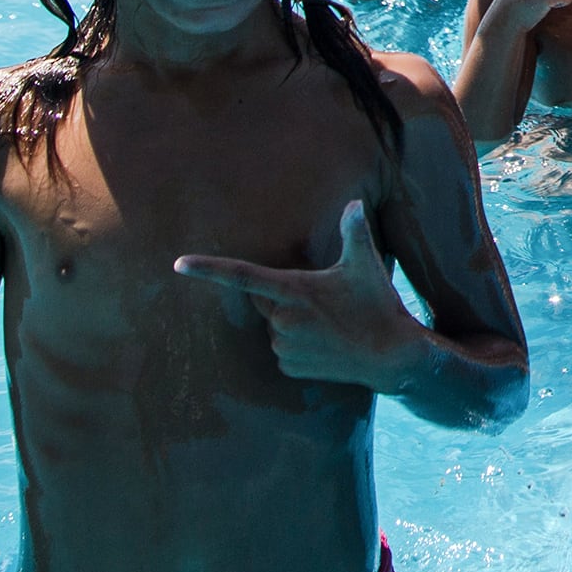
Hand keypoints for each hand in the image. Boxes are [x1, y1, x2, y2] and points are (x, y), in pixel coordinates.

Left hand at [176, 200, 415, 391]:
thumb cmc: (378, 304)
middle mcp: (283, 320)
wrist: (391, 355)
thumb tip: (354, 203)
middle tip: (322, 297)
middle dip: (282, 295)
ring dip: (292, 320)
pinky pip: (283, 350)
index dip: (208, 269)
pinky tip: (325, 342)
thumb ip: (355, 231)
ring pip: (275, 326)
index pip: (242, 275)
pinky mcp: (290, 368)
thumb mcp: (366, 264)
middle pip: (265, 300)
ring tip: (330, 322)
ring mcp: (284, 347)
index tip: (179, 264)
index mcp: (294, 290)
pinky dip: (297, 343)